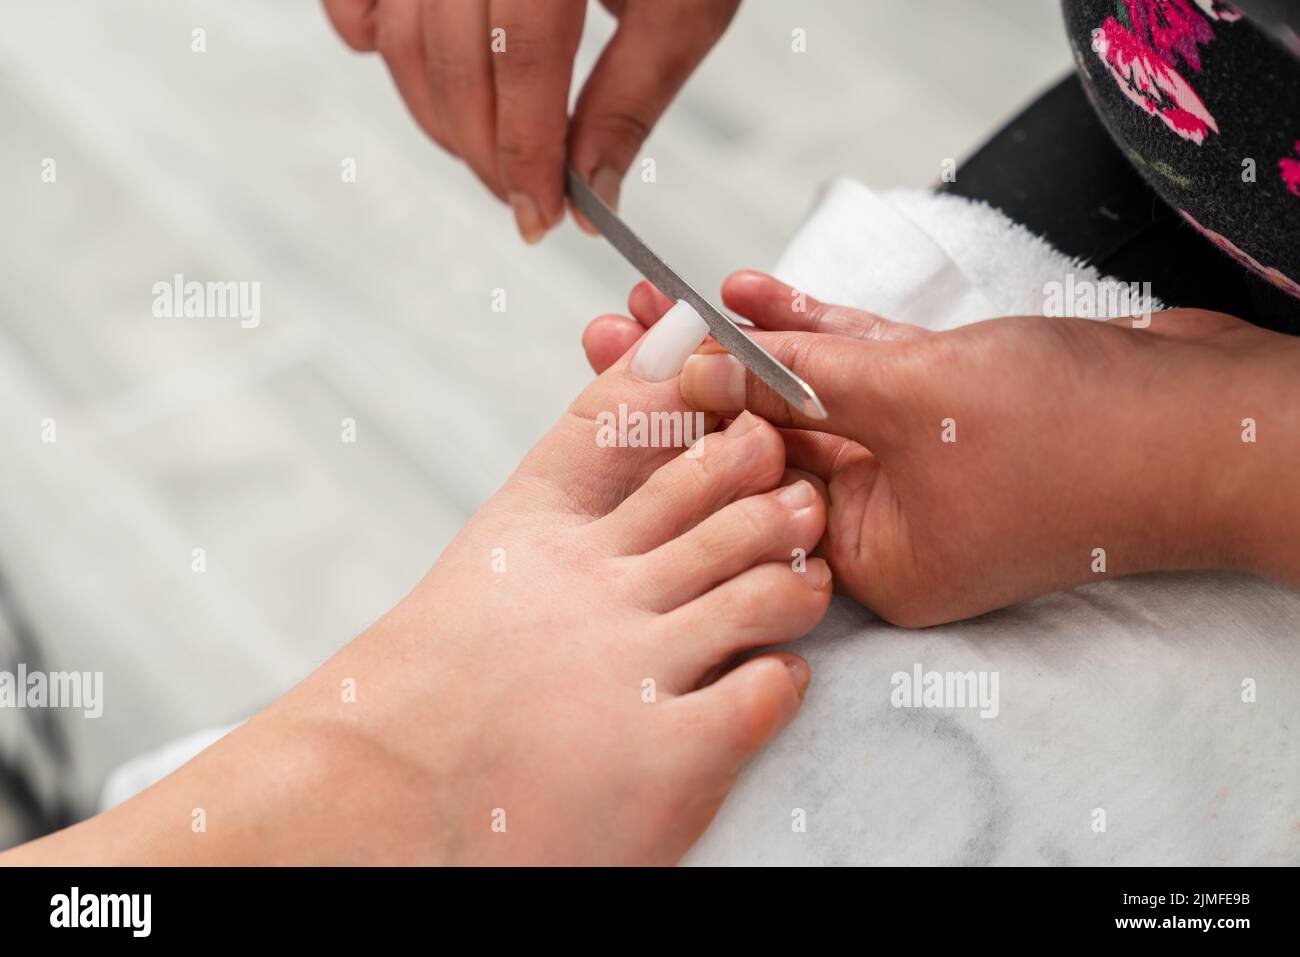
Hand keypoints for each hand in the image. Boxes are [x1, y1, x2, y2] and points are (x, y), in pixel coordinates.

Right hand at [323, 0, 739, 241]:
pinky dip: (375, 46)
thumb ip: (632, 97)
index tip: (541, 218)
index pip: (523, 55)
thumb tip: (591, 196)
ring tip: (492, 159)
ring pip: (401, 38)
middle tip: (524, 201)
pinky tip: (430, 84)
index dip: (527, 150)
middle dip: (485, 151)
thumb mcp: (682, 8)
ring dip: (441, 120)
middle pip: (453, 55)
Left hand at [585, 271, 1299, 625]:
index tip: (613, 383)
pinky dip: (817, 331)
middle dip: (698, 384)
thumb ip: (807, 383)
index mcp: (876, 561)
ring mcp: (921, 465)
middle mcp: (891, 521)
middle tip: (614, 336)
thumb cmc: (1080, 441)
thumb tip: (703, 368)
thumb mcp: (920, 402)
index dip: (679, 435)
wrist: (1213, 419)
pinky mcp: (950, 411)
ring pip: (814, 400)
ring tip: (664, 302)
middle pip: (769, 448)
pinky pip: (864, 372)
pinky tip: (752, 291)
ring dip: (749, 346)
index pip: (748, 497)